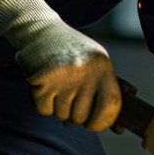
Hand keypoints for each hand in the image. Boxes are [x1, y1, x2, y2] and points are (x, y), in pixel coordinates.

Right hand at [0, 0, 121, 131]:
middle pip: (82, 116)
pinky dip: (43, 105)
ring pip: (62, 115)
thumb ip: (103, 87)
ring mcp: (63, 77)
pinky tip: (45, 89)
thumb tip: (113, 124)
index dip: (103, 121)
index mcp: (102, 66)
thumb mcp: (95, 60)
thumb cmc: (70, 49)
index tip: (94, 125)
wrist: (40, 29)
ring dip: (58, 109)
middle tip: (69, 102)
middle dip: (75, 115)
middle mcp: (85, 72)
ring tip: (57, 89)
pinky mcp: (42, 81)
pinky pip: (44, 111)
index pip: (111, 104)